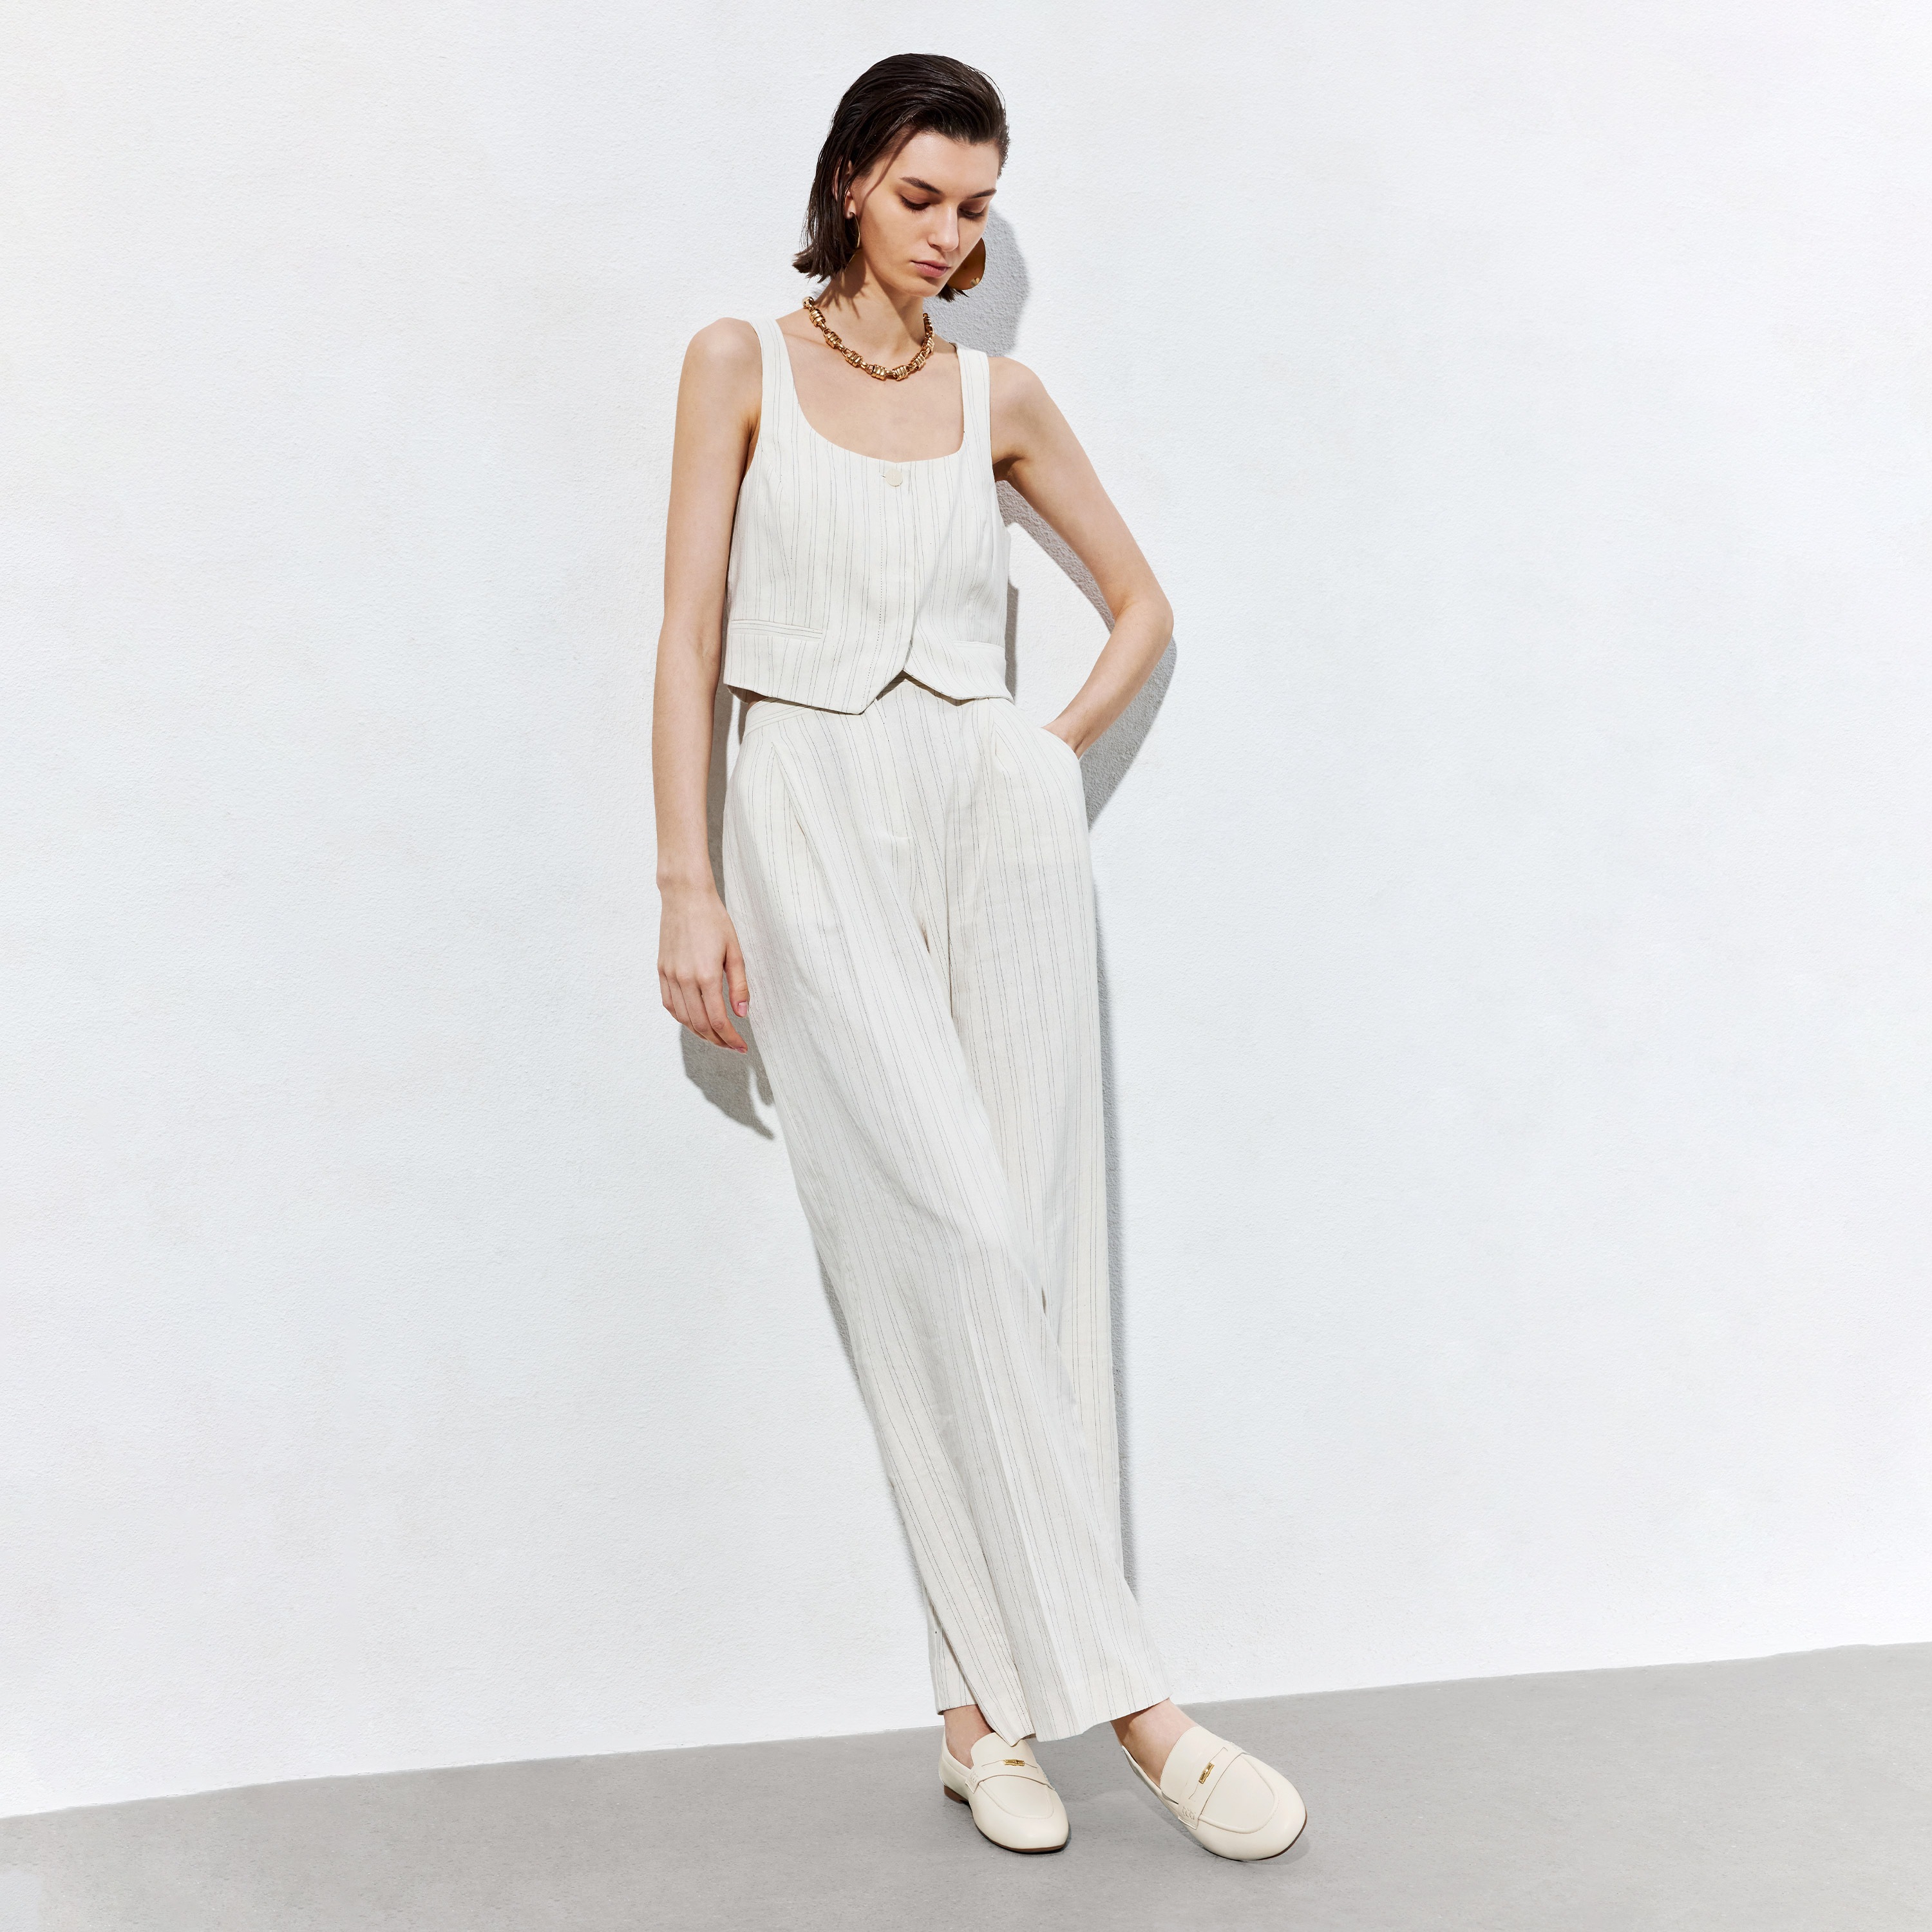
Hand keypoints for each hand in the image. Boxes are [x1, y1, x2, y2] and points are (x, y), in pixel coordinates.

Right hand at [658, 882, 749, 1052]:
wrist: (685, 897)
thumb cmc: (714, 920)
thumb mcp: (735, 952)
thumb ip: (739, 985)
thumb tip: (742, 1014)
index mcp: (706, 975)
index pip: (718, 1020)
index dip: (731, 1038)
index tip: (742, 1047)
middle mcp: (685, 979)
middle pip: (700, 1025)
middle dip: (718, 1040)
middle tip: (732, 1044)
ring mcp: (670, 976)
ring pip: (683, 1018)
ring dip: (700, 1032)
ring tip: (716, 1036)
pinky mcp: (662, 971)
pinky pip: (669, 1004)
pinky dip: (682, 1018)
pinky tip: (695, 1019)